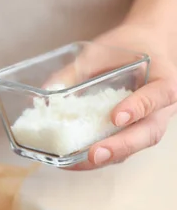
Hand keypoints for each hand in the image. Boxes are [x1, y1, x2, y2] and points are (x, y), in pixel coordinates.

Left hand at [66, 24, 176, 169]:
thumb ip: (77, 70)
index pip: (157, 96)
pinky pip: (123, 150)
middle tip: (95, 154)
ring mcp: (150, 124)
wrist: (146, 47)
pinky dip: (101, 157)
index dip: (139, 107)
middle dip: (121, 146)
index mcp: (163, 80)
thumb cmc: (126, 48)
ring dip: (108, 157)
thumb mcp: (101, 51)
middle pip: (149, 133)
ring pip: (136, 146)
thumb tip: (47, 91)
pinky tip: (74, 161)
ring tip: (79, 162)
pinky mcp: (134, 134)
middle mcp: (162, 108)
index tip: (116, 117)